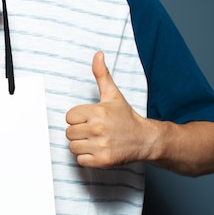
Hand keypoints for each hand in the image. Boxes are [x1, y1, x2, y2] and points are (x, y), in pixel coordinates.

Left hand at [65, 52, 154, 167]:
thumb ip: (102, 75)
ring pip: (73, 147)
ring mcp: (100, 146)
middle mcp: (98, 129)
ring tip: (96, 140)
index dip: (78, 118)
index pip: (69, 117)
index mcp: (97, 112)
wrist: (145, 139)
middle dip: (79, 132)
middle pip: (69, 133)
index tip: (90, 119)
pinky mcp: (102, 160)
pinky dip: (87, 158)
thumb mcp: (113, 95)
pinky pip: (80, 160)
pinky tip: (98, 150)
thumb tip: (97, 54)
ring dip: (82, 145)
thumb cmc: (126, 117)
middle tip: (94, 131)